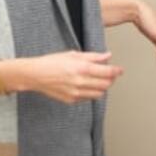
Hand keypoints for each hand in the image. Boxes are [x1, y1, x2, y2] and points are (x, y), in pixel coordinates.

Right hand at [6, 51, 122, 103]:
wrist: (36, 75)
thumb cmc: (52, 62)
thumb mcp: (73, 54)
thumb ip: (93, 56)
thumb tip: (107, 56)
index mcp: (82, 68)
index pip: (107, 72)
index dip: (116, 71)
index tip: (120, 70)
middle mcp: (80, 82)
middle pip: (106, 84)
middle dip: (111, 79)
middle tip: (111, 74)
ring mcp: (76, 93)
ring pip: (99, 93)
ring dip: (103, 87)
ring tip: (100, 80)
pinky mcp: (72, 100)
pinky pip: (88, 98)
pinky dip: (92, 92)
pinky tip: (88, 85)